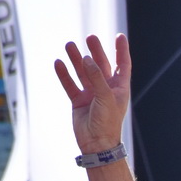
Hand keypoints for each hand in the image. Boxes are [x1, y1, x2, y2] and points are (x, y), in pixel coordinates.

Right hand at [55, 34, 130, 154]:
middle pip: (101, 65)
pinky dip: (64, 74)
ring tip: (69, 45)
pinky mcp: (78, 101)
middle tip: (90, 38)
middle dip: (96, 51)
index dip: (121, 51)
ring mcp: (91, 95)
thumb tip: (86, 59)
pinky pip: (70, 84)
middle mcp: (105, 89)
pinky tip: (59, 63)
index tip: (119, 36)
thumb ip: (96, 76)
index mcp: (119, 88)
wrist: (96, 145)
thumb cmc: (107, 122)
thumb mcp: (105, 97)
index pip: (122, 64)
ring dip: (77, 60)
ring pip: (83, 72)